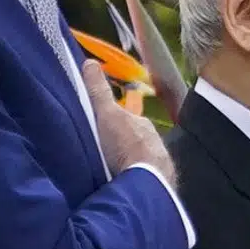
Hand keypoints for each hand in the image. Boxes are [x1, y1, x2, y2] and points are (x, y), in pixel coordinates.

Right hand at [82, 61, 175, 183]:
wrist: (146, 181)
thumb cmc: (125, 145)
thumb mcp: (106, 115)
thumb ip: (99, 92)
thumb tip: (90, 61)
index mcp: (143, 126)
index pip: (128, 121)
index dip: (115, 124)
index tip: (103, 131)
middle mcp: (155, 143)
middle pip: (136, 141)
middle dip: (124, 146)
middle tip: (106, 155)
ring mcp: (160, 164)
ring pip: (142, 161)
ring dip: (131, 165)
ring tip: (114, 173)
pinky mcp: (159, 185)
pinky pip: (146, 179)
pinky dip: (137, 180)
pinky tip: (126, 187)